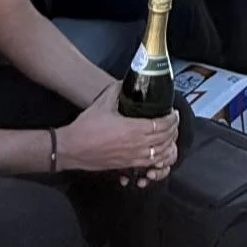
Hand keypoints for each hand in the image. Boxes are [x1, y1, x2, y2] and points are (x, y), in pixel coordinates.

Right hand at [59, 85, 179, 182]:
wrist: (72, 148)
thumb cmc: (86, 127)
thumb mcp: (102, 103)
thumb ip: (117, 91)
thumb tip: (126, 82)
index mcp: (133, 129)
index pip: (162, 125)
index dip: (172, 119)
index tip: (173, 113)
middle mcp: (137, 145)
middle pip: (165, 139)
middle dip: (173, 130)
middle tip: (173, 121)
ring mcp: (133, 157)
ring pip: (160, 153)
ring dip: (168, 144)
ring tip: (169, 135)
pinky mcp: (128, 165)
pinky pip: (150, 163)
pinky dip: (159, 157)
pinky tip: (158, 150)